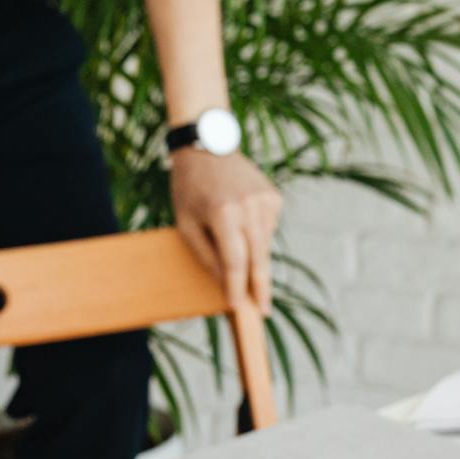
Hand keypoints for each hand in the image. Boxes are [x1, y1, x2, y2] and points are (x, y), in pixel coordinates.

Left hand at [171, 149, 281, 312]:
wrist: (207, 146)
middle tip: (263, 312)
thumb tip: (226, 283)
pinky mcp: (275, 197)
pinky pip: (268, 228)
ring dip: (253, 255)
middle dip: (260, 287)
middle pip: (258, 258)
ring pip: (264, 244)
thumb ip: (206, 255)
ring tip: (230, 235)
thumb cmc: (189, 188)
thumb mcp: (185, 223)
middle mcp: (250, 207)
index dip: (237, 287)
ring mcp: (266, 201)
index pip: (235, 261)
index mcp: (224, 213)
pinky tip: (240, 219)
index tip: (239, 308)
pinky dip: (256, 234)